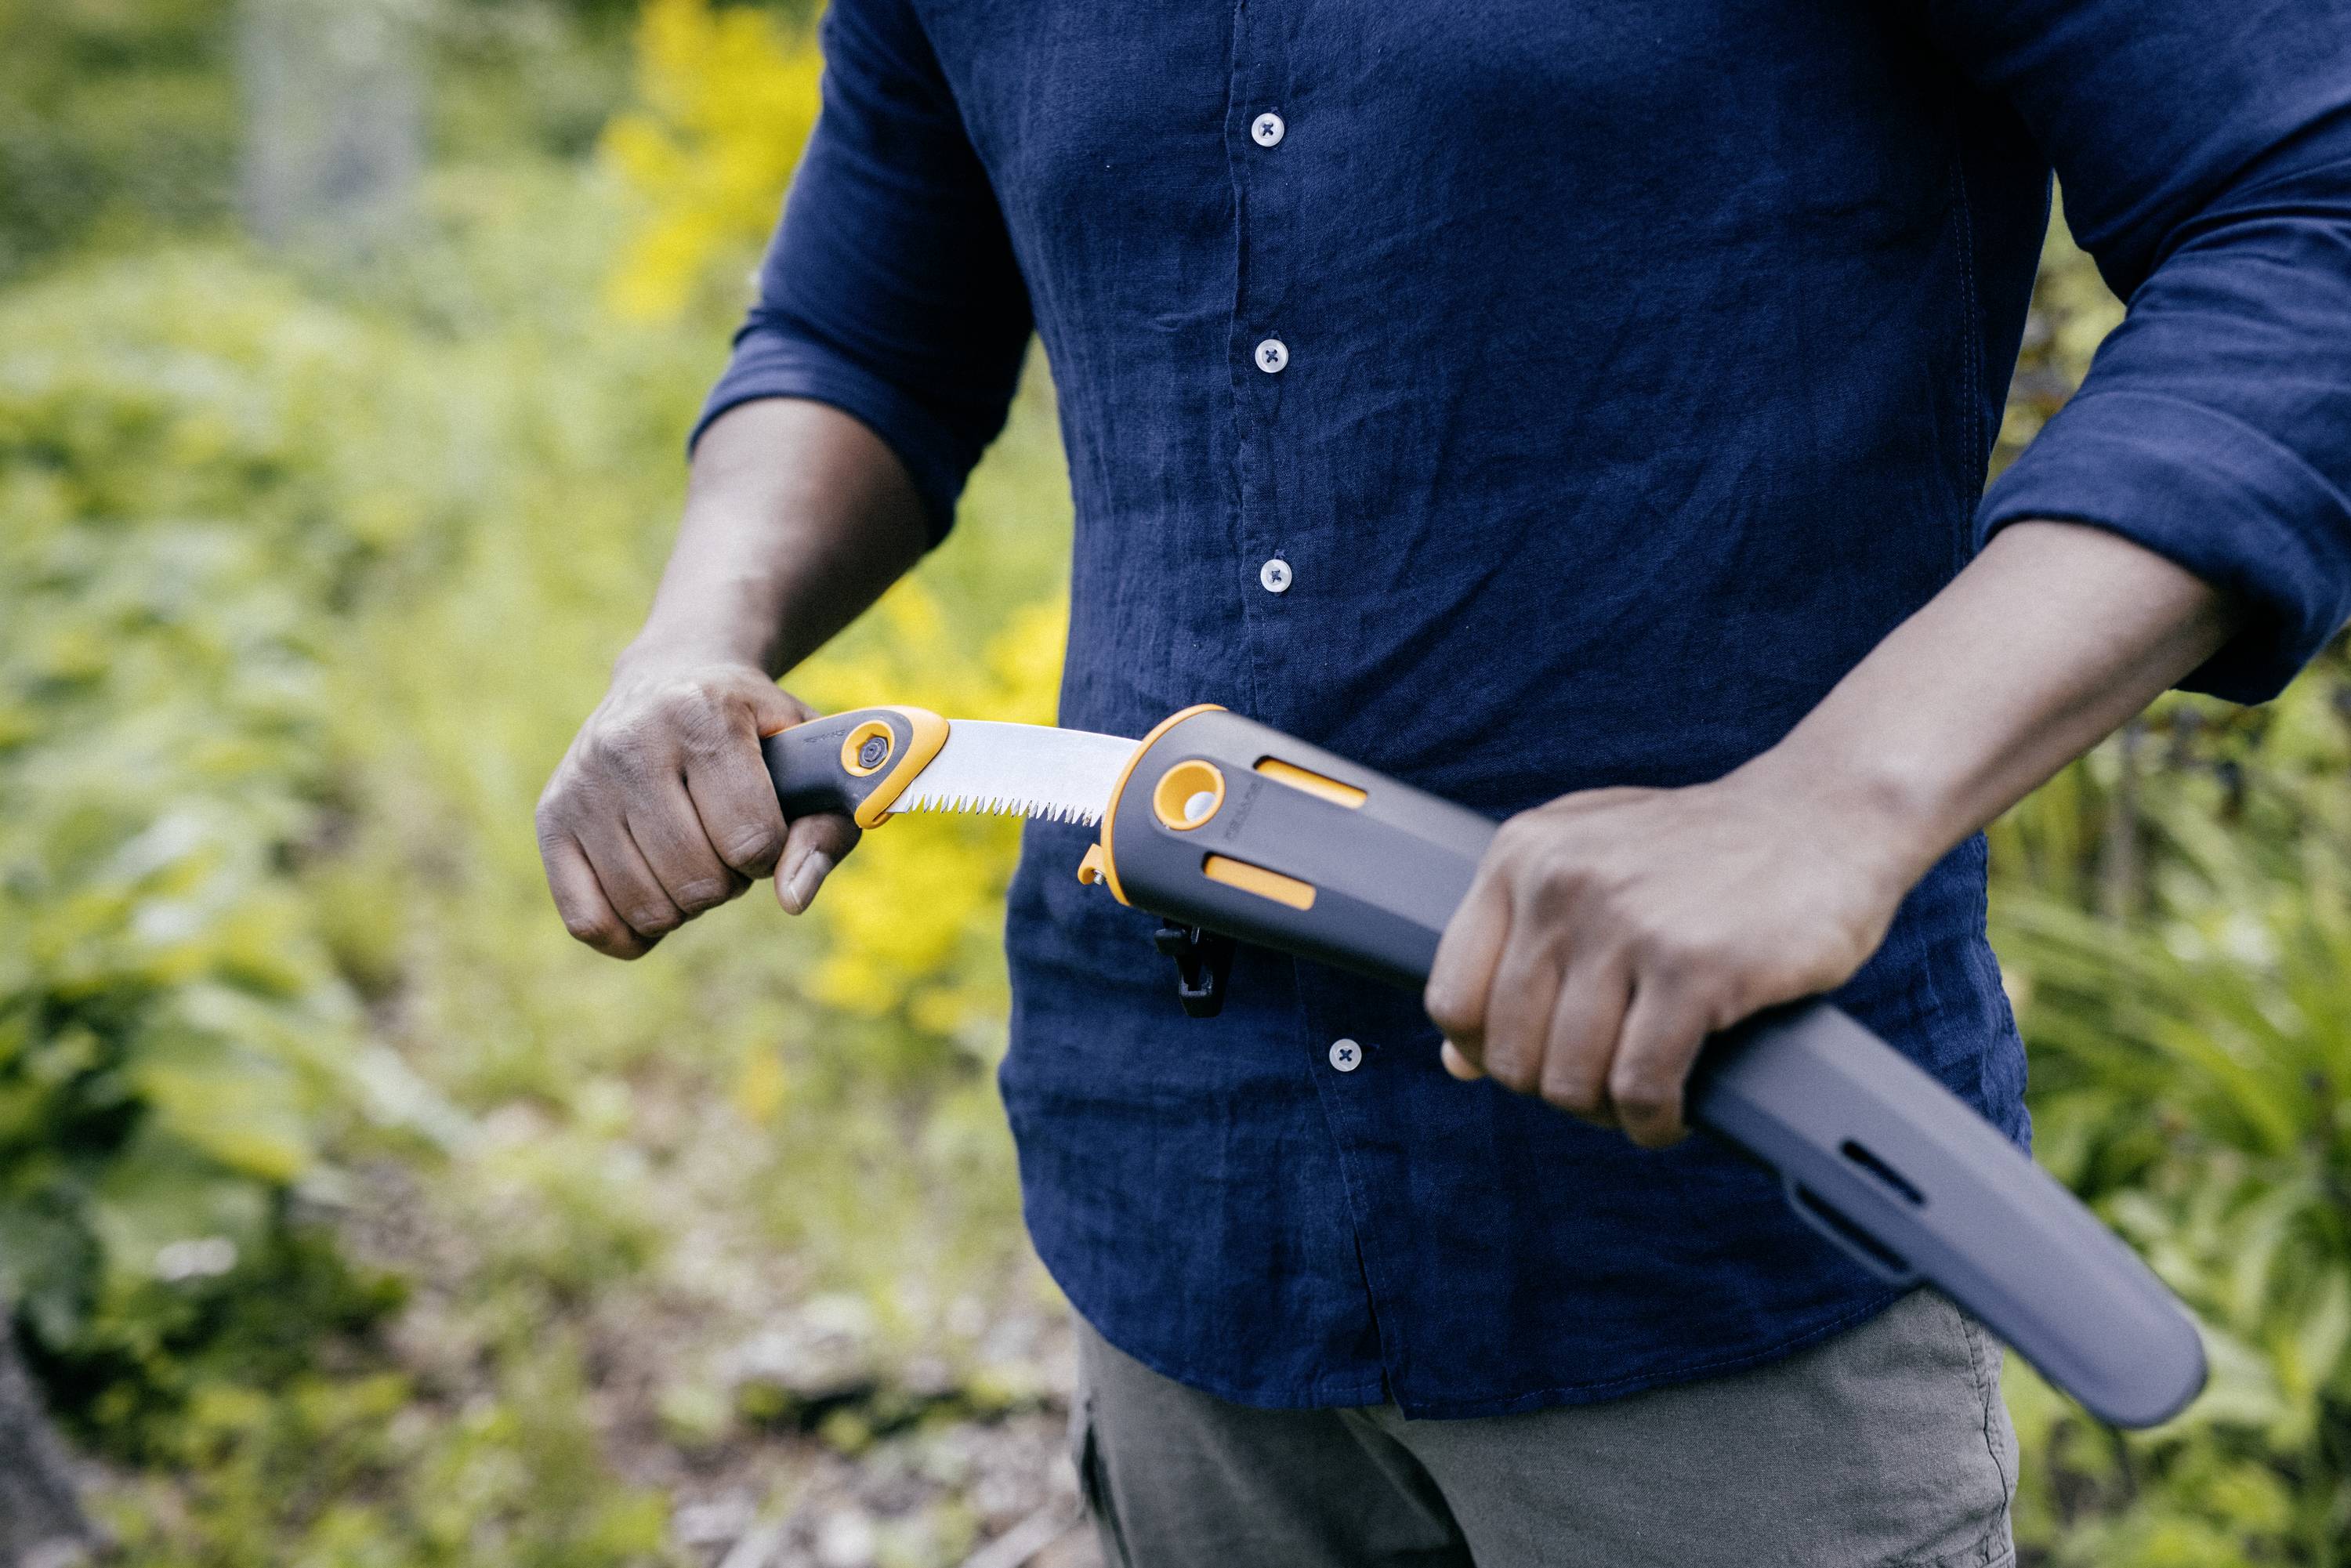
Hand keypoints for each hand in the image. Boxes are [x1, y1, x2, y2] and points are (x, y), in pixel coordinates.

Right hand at [536, 655, 857, 958]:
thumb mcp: (810, 761)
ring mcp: (583, 781)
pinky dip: (630, 932)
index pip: (751, 840)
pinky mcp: (551, 816)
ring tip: (691, 854)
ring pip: (647, 908)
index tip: (764, 827)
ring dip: (685, 904)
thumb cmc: (756, 731)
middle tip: (725, 841)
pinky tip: (653, 895)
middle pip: (699, 881)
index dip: (770, 853)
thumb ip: (825, 831)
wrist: (672, 676)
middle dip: (729, 880)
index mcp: (703, 716)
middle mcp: (631, 743)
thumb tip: (793, 901)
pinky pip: (588, 921)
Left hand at [1423, 770, 1913, 1147]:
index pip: (1451, 997)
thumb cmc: (1703, 851)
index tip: (1534, 1063)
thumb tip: (1453, 1061)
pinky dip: (1653, 1122)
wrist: (1826, 814)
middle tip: (1604, 1089)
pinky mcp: (1697, 967)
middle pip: (1510, 1052)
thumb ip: (1515, 948)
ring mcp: (1627, 923)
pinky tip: (1674, 1114)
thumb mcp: (1590, 863)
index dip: (1485, 1053)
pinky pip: (1641, 1086)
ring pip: (1571, 1079)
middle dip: (1556, 1089)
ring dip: (1607, 1114)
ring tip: (1642, 1103)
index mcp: (1522, 855)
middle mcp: (1562, 883)